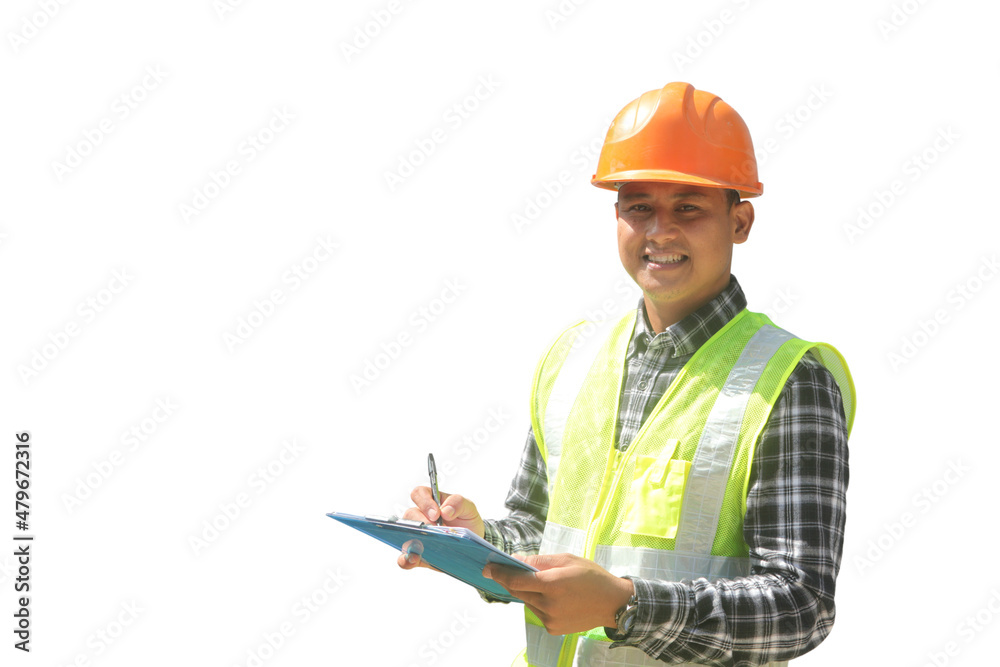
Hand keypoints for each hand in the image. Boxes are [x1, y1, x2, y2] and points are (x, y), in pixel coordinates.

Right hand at [396, 486, 483, 569]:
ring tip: (422, 546)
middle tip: (434, 530)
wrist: (472, 543)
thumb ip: (458, 503)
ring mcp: (417, 535)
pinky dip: (406, 559)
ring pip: (404, 535)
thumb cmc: (466, 520)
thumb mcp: (468, 508)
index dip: (424, 502)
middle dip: (421, 522)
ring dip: (411, 540)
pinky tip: (413, 560)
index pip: (419, 493)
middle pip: (410, 514)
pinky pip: (405, 557)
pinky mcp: (418, 554)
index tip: (436, 514)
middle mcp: (420, 517)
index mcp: (431, 501)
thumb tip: (445, 511)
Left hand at [483, 553, 634, 635]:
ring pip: (527, 602)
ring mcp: (550, 619)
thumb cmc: (592, 577)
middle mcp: (549, 604)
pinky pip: (537, 612)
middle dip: (513, 580)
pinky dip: (539, 603)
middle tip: (509, 569)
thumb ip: (539, 561)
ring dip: (529, 591)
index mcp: (553, 584)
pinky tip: (555, 598)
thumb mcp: (567, 560)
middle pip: (519, 591)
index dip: (499, 573)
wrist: (613, 604)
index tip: (487, 567)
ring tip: (546, 584)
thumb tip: (516, 560)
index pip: (516, 580)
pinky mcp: (553, 629)